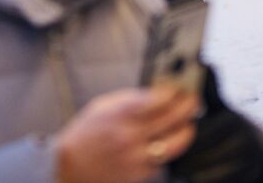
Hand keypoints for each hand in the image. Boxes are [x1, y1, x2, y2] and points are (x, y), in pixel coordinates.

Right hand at [56, 85, 199, 182]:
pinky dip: (167, 151)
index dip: (175, 92)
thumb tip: (155, 94)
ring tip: (188, 125)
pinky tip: (167, 143)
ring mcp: (137, 156)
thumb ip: (129, 99)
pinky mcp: (139, 173)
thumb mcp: (103, 106)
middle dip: (187, 107)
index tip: (180, 88)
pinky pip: (162, 160)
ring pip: (174, 144)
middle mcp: (131, 135)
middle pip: (172, 119)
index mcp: (121, 114)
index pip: (159, 99)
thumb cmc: (84, 134)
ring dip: (186, 132)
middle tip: (192, 102)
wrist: (69, 165)